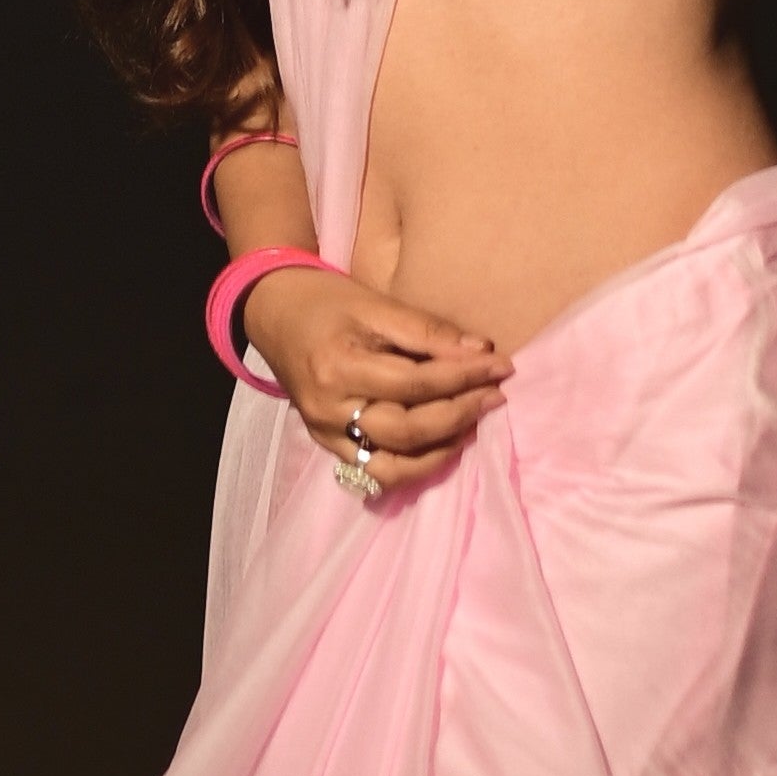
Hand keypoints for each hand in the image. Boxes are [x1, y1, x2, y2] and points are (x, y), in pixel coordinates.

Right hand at [238, 266, 509, 493]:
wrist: (275, 315)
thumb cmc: (327, 302)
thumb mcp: (375, 303)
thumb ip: (427, 330)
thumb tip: (481, 351)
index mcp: (339, 367)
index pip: (415, 383)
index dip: (463, 377)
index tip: (501, 366)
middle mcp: (330, 410)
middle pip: (408, 430)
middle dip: (460, 414)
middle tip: (496, 396)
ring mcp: (326, 434)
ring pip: (393, 465)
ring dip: (442, 451)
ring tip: (474, 426)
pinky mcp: (328, 446)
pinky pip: (375, 472)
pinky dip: (414, 467)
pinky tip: (442, 447)